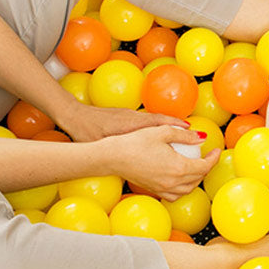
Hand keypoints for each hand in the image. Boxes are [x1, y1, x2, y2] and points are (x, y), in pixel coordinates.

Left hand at [60, 103, 187, 142]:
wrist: (74, 116)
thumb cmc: (87, 131)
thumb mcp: (106, 141)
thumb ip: (122, 145)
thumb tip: (138, 152)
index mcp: (131, 123)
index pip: (159, 122)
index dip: (176, 127)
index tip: (193, 133)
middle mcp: (134, 117)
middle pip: (162, 121)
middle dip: (179, 128)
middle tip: (194, 137)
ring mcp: (130, 116)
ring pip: (155, 121)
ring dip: (169, 127)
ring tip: (183, 136)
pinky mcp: (125, 117)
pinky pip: (147, 122)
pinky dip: (158, 127)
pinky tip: (160, 137)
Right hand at [108, 125, 220, 200]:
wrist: (113, 157)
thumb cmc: (135, 142)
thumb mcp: (162, 131)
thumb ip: (185, 135)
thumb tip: (201, 137)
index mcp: (179, 168)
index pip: (204, 166)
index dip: (213, 158)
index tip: (216, 150)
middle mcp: (173, 182)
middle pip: (198, 178)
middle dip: (206, 167)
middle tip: (207, 156)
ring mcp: (163, 189)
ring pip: (188, 189)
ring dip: (196, 179)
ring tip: (195, 166)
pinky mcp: (155, 191)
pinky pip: (175, 195)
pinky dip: (183, 188)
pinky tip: (180, 179)